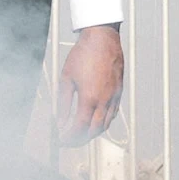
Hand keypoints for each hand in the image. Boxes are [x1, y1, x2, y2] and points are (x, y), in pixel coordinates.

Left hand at [56, 25, 123, 144]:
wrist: (102, 38)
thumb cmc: (83, 54)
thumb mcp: (66, 79)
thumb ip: (63, 104)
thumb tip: (60, 122)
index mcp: (89, 98)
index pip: (79, 127)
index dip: (69, 137)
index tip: (61, 140)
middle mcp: (104, 100)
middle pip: (93, 131)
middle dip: (80, 140)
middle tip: (69, 141)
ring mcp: (114, 97)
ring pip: (105, 125)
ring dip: (92, 133)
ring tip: (79, 133)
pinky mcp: (119, 92)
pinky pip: (112, 114)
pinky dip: (102, 122)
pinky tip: (94, 120)